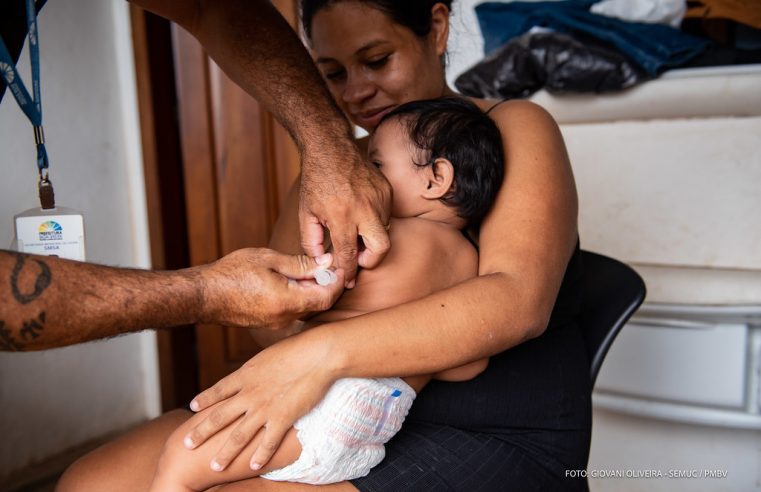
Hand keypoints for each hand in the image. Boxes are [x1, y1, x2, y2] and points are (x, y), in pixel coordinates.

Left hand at [183, 331, 336, 470]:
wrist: (318, 354)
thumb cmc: (299, 347)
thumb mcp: (270, 354)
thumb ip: (260, 366)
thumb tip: (259, 367)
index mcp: (246, 375)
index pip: (219, 389)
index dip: (205, 399)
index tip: (192, 407)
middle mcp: (250, 393)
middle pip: (219, 417)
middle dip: (201, 433)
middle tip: (186, 444)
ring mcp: (265, 408)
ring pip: (238, 435)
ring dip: (225, 453)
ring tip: (214, 466)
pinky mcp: (283, 417)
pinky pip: (268, 442)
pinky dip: (260, 456)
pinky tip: (254, 467)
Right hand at [198, 248, 344, 328]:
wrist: (203, 295)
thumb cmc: (232, 273)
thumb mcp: (268, 260)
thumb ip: (300, 263)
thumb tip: (325, 262)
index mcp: (287, 302)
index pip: (326, 297)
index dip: (337, 282)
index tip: (339, 266)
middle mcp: (285, 318)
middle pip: (319, 305)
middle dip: (328, 286)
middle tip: (328, 266)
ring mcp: (276, 324)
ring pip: (307, 309)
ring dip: (314, 292)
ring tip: (311, 271)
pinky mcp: (269, 323)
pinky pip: (294, 312)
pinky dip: (300, 298)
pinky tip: (295, 282)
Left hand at [299, 144, 391, 284]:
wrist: (330, 148)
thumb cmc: (316, 181)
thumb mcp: (306, 213)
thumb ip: (312, 242)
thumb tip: (323, 262)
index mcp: (342, 216)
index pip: (350, 255)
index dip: (349, 271)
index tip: (348, 279)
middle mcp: (365, 208)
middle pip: (381, 249)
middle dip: (371, 260)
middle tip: (358, 260)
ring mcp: (379, 198)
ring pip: (384, 231)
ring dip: (370, 238)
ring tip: (353, 232)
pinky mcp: (387, 190)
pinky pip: (386, 215)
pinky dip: (374, 221)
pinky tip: (360, 214)